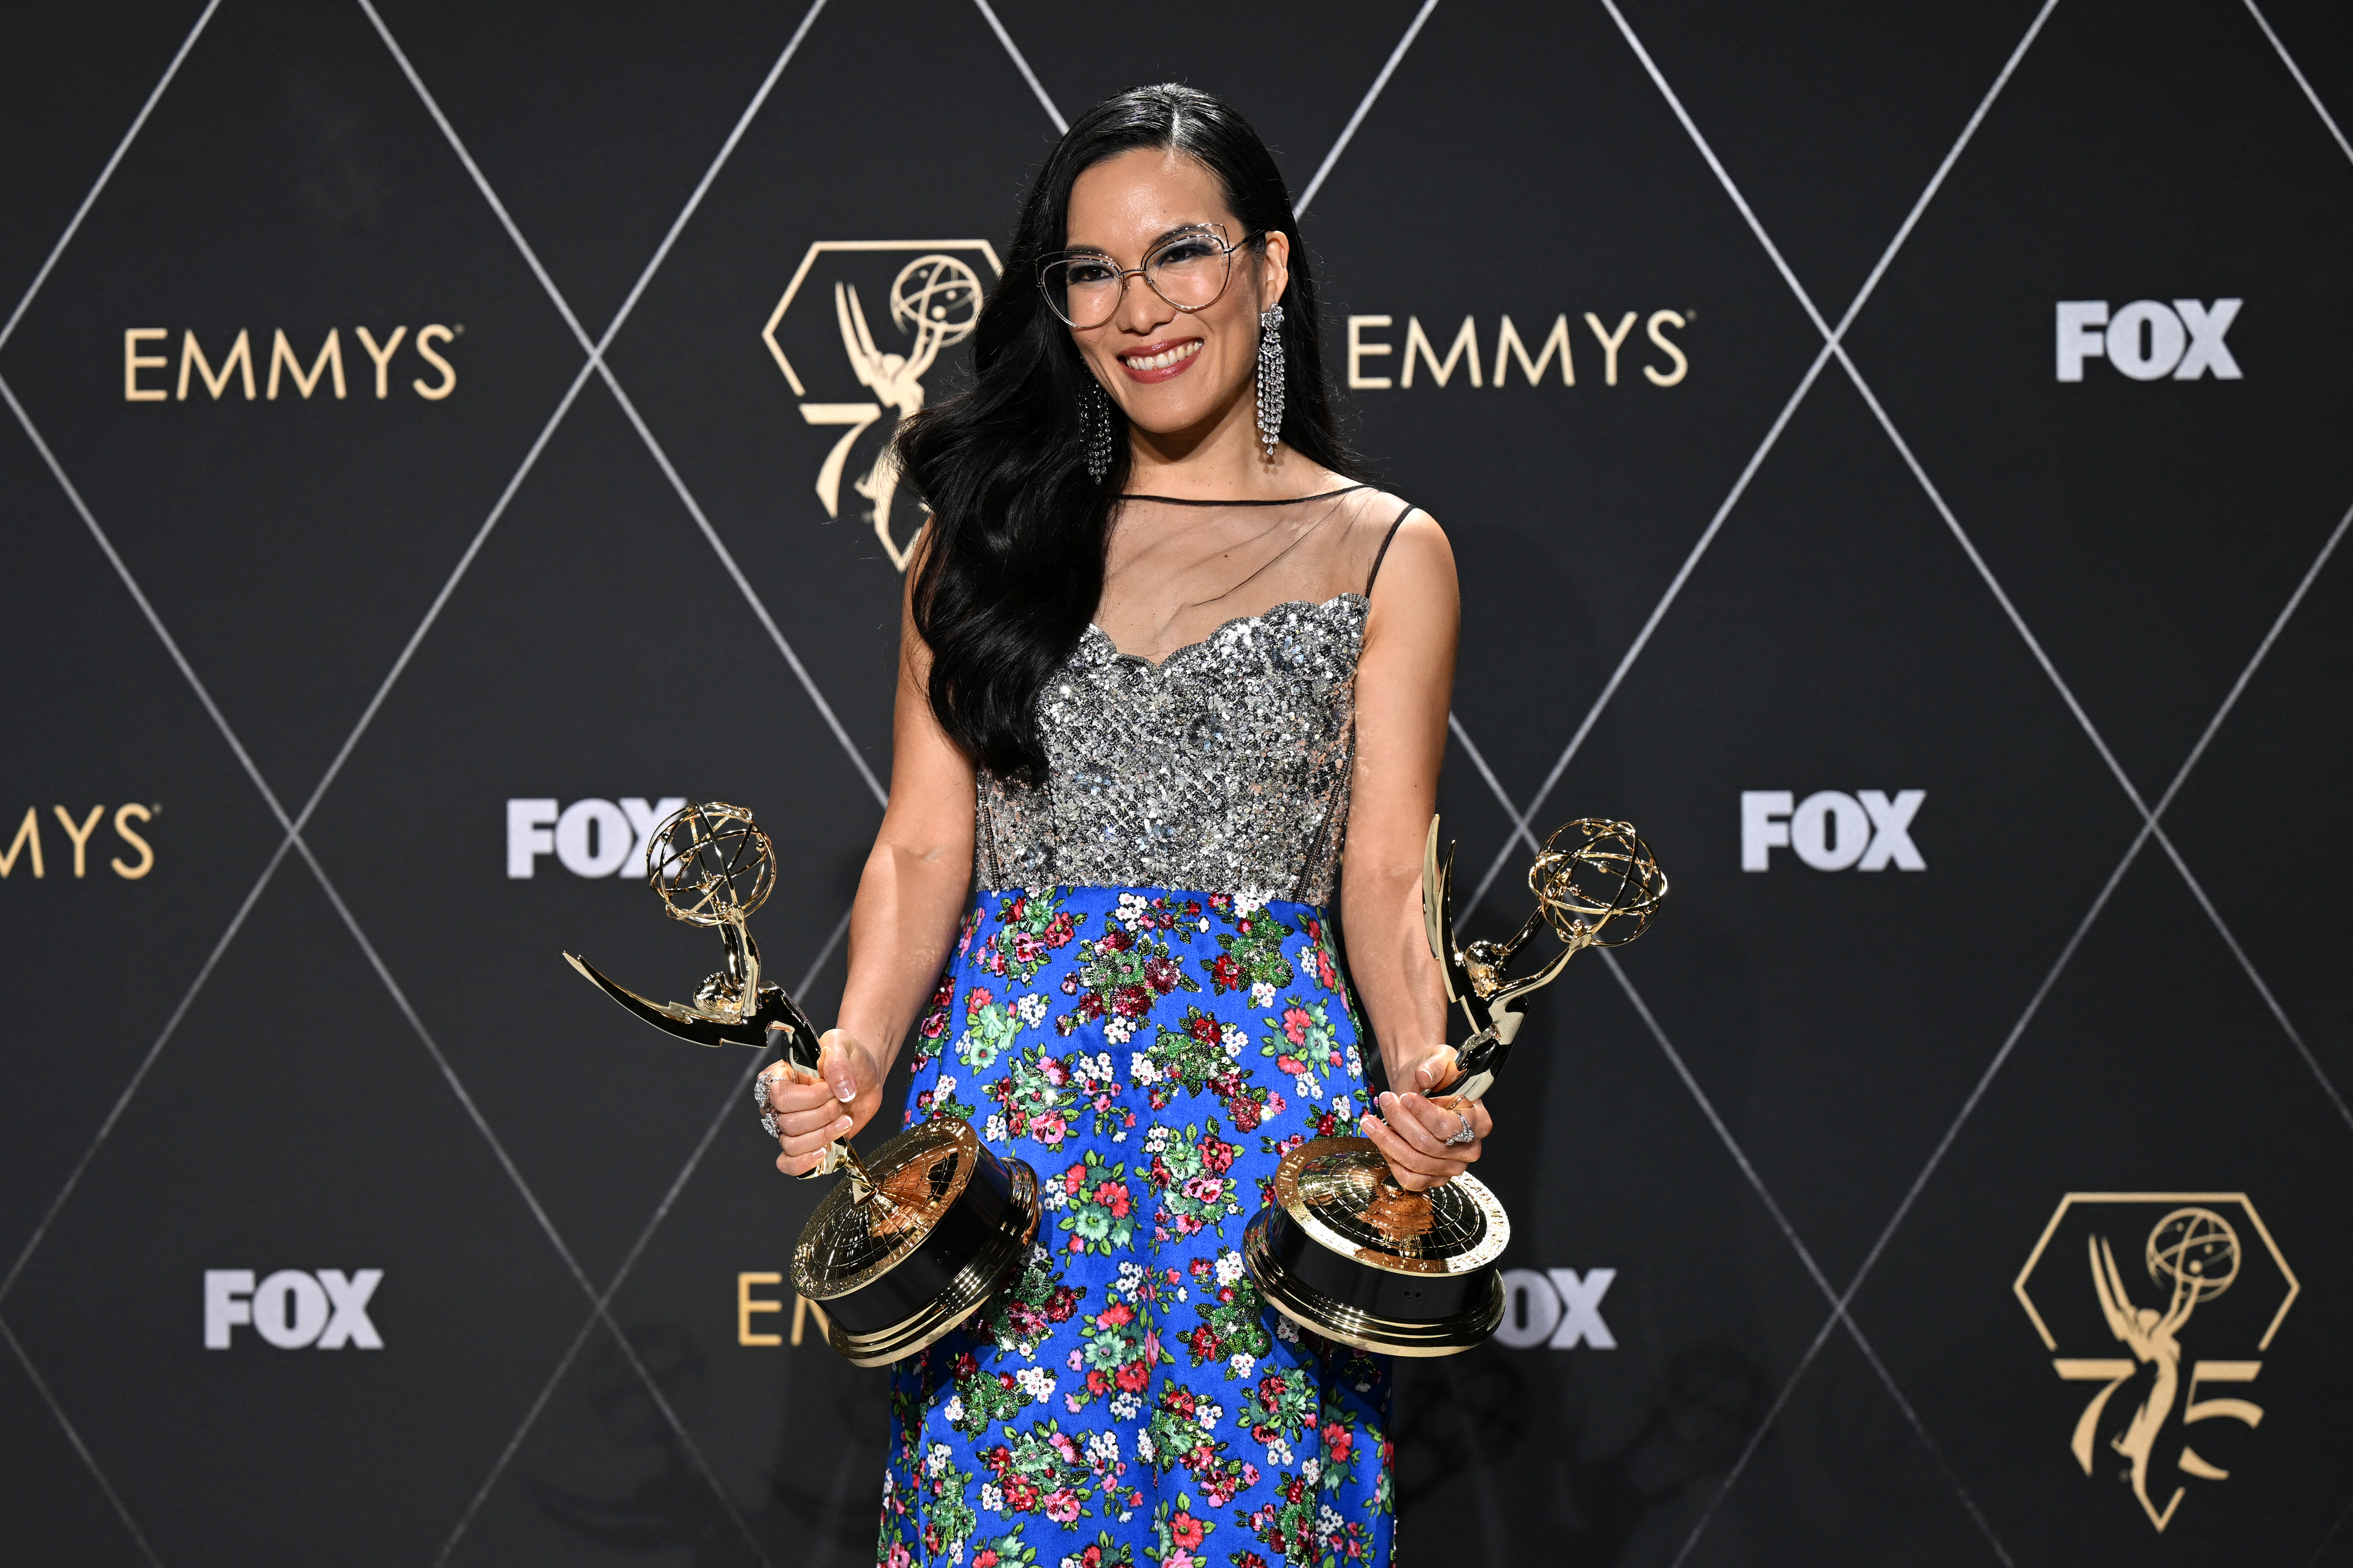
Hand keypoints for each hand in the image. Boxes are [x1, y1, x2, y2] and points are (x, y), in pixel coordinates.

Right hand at [761, 1029, 886, 1175]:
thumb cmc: (848, 1057)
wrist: (865, 1075)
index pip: (780, 1097)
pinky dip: (804, 1162)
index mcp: (780, 1076)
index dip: (810, 1098)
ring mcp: (792, 1125)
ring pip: (791, 1144)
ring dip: (823, 1135)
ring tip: (845, 1120)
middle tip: (842, 1102)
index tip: (831, 1089)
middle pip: (788, 1123)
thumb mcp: (843, 1045)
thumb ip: (838, 1062)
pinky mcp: (806, 1142)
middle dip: (824, 1115)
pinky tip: (824, 1150)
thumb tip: (841, 1089)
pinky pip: (789, 1163)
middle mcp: (780, 1104)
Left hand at [1360, 1046, 1490, 1191]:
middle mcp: (1470, 1149)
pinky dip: (1391, 1160)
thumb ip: (1434, 1065)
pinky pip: (1410, 1179)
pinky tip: (1381, 1140)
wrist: (1421, 1089)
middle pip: (1428, 1145)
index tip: (1404, 1096)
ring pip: (1415, 1162)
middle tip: (1384, 1099)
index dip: (1423, 1114)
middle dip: (1400, 1121)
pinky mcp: (1433, 1178)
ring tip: (1369, 1120)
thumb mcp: (1440, 1059)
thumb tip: (1424, 1076)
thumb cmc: (1436, 1076)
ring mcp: (1451, 1167)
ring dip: (1387, 1141)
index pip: (1449, 1127)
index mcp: (1479, 1122)